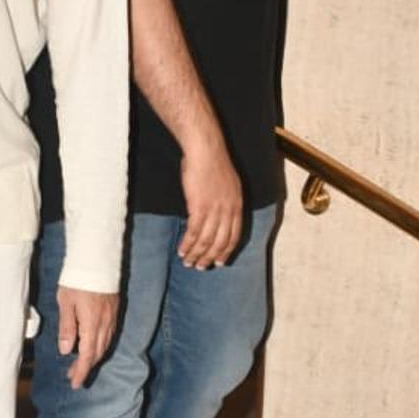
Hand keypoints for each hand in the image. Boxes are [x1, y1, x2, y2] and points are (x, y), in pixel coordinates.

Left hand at [56, 286, 118, 389]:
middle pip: (97, 353)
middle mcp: (105, 323)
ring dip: (93, 357)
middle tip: (73, 377)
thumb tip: (65, 350)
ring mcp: (112, 317)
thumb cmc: (77, 279)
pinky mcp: (114, 311)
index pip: (87, 355)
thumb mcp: (65, 303)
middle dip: (86, 367)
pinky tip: (92, 346)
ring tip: (80, 364)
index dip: (81, 371)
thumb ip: (67, 327)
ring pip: (105, 345)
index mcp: (92, 323)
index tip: (75, 383)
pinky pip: (109, 335)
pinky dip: (100, 346)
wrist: (97, 259)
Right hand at [179, 134, 242, 268]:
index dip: (226, 251)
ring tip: (188, 263)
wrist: (206, 150)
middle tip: (201, 267)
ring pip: (206, 241)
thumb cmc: (212, 162)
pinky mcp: (199, 208)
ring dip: (196, 254)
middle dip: (210, 258)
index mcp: (237, 205)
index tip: (220, 262)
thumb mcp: (227, 184)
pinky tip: (181, 250)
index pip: (234, 236)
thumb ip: (224, 201)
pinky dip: (187, 244)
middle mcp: (229, 211)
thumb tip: (216, 213)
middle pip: (220, 243)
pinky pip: (193, 233)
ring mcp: (215, 210)